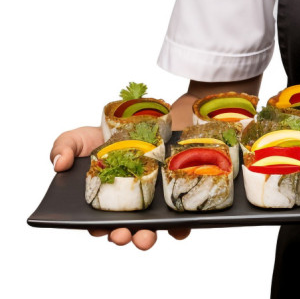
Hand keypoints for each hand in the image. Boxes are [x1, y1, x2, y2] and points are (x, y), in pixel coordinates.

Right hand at [50, 125, 190, 249]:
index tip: (100, 228)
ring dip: (147, 237)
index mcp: (100, 202)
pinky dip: (178, 227)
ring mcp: (149, 205)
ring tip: (146, 238)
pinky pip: (177, 219)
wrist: (144, 121)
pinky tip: (179, 228)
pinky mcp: (172, 199)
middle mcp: (125, 208)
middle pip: (123, 229)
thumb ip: (62, 148)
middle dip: (123, 235)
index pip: (96, 223)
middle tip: (123, 234)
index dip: (98, 228)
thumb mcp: (78, 137)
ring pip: (148, 229)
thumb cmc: (105, 137)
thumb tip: (59, 164)